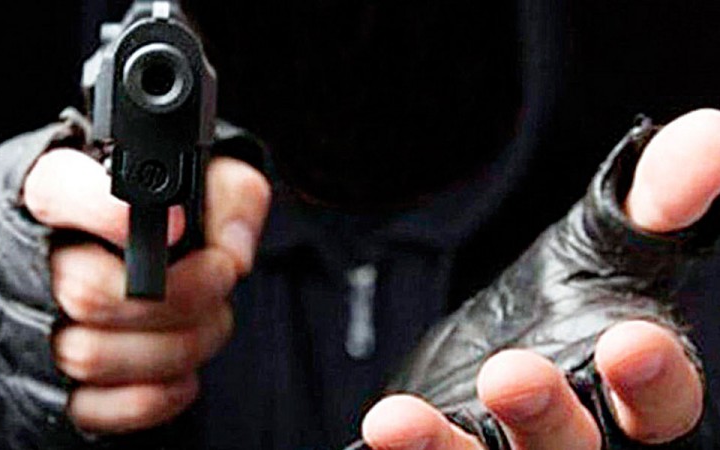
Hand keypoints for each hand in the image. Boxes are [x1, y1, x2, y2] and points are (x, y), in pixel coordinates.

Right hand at [23, 150, 269, 432]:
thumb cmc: (175, 216)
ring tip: (210, 318)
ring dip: (178, 345)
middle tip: (220, 275)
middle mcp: (31, 259)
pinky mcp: (54, 384)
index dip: (108, 211)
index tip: (179, 227)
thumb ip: (230, 197)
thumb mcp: (208, 181)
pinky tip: (184, 369)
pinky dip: (156, 394)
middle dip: (181, 295)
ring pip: (91, 357)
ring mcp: (33, 326)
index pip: (55, 192)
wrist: (146, 256)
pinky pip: (95, 407)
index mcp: (59, 191)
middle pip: (88, 294)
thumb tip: (231, 254)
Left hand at [361, 109, 719, 448]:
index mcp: (631, 390)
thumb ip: (659, 196)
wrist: (493, 338)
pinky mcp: (453, 449)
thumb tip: (713, 132)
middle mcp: (580, 435)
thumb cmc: (568, 296)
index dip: (653, 379)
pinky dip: (410, 449)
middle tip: (512, 374)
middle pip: (573, 445)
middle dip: (548, 414)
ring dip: (452, 448)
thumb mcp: (609, 240)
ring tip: (403, 420)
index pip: (663, 403)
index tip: (633, 341)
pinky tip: (383, 425)